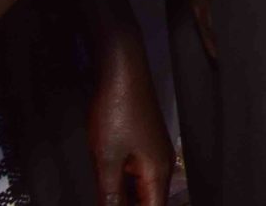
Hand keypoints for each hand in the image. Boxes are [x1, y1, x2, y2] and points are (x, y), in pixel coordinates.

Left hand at [86, 23, 173, 205]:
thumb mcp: (107, 160)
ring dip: (123, 198)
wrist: (122, 73)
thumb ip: (110, 195)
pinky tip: (105, 187)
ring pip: (140, 190)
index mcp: (158, 171)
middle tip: (104, 200)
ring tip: (104, 195)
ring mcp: (152, 154)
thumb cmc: (118, 110)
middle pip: (148, 201)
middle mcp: (161, 165)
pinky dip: (121, 185)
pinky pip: (135, 175)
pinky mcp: (142, 145)